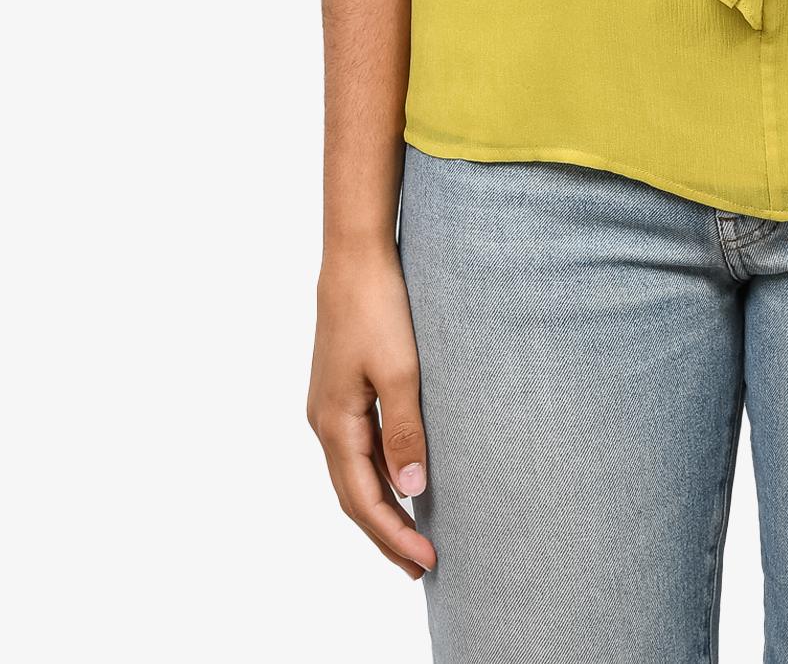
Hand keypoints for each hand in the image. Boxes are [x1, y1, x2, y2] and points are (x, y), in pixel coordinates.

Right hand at [308, 247, 436, 579]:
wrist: (355, 257)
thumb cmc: (379, 308)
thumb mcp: (400, 372)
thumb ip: (406, 433)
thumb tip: (411, 494)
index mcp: (335, 424)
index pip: (363, 500)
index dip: (393, 536)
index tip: (428, 562)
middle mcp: (324, 422)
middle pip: (353, 496)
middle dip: (385, 535)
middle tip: (421, 566)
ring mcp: (329, 406)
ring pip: (352, 474)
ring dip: (380, 508)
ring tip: (412, 535)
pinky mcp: (340, 390)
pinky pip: (356, 449)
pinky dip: (375, 476)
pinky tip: (398, 479)